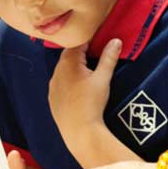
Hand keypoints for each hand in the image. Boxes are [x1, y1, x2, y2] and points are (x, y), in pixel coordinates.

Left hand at [48, 39, 121, 160]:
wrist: (79, 131)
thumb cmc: (92, 103)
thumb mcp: (103, 78)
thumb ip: (109, 57)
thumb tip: (116, 40)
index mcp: (68, 62)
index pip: (78, 42)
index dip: (89, 39)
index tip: (99, 38)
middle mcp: (57, 71)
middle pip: (69, 54)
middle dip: (82, 52)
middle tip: (96, 52)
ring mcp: (52, 84)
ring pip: (63, 68)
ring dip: (74, 66)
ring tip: (88, 69)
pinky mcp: (52, 97)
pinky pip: (60, 82)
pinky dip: (68, 79)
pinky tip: (78, 86)